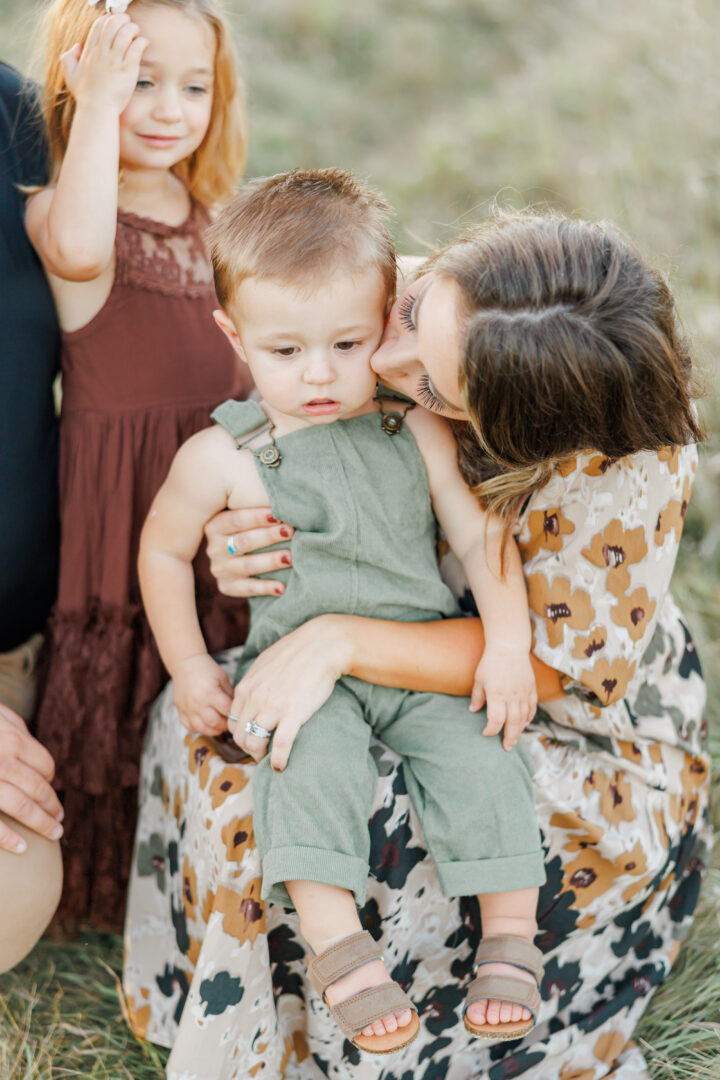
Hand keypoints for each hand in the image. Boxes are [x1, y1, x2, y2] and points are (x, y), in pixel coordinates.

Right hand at [0, 705, 63, 852]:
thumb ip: (12, 727)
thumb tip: (30, 743)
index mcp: (10, 739)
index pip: (44, 764)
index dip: (50, 778)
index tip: (50, 787)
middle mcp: (1, 760)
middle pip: (38, 787)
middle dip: (52, 805)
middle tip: (59, 817)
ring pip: (22, 806)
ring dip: (42, 823)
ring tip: (54, 833)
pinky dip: (8, 838)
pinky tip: (22, 848)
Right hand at [62, 13, 148, 112]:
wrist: (97, 110)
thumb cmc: (86, 96)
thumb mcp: (70, 75)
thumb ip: (68, 58)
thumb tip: (77, 46)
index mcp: (89, 52)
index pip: (99, 26)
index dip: (108, 19)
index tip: (115, 22)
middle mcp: (101, 53)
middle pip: (112, 24)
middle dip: (122, 19)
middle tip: (128, 23)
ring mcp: (115, 60)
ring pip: (125, 33)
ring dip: (133, 28)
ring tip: (137, 31)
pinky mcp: (127, 69)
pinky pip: (136, 47)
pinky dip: (141, 41)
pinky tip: (144, 42)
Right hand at [172, 654, 233, 734]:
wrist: (186, 664)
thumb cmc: (207, 669)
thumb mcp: (223, 679)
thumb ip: (229, 695)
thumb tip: (236, 710)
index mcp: (210, 693)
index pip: (226, 711)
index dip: (234, 714)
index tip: (238, 714)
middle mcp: (198, 703)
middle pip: (215, 723)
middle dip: (225, 725)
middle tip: (230, 722)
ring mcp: (187, 708)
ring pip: (202, 728)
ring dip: (213, 730)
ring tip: (219, 726)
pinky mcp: (180, 710)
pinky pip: (189, 726)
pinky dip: (199, 729)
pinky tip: (206, 725)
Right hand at [204, 507, 294, 597]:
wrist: (237, 556)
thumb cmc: (250, 527)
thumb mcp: (243, 514)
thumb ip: (254, 506)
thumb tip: (283, 499)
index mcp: (215, 525)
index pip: (236, 519)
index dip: (257, 517)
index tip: (278, 514)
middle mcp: (214, 548)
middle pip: (244, 541)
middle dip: (269, 536)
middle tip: (290, 531)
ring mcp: (220, 569)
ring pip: (248, 565)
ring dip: (271, 561)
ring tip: (290, 557)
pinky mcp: (227, 586)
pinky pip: (247, 588)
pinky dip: (265, 588)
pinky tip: (281, 588)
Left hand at [227, 616, 351, 769]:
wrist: (322, 646)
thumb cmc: (297, 652)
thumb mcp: (265, 663)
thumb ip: (254, 681)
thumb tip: (250, 692)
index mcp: (246, 687)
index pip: (233, 721)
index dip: (241, 734)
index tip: (252, 738)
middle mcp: (255, 698)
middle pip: (240, 735)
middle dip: (248, 748)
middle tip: (260, 752)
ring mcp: (273, 707)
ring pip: (255, 743)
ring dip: (260, 756)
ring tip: (269, 759)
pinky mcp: (293, 714)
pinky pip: (280, 746)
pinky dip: (278, 761)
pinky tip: (280, 766)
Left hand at [471, 644, 537, 749]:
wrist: (509, 646)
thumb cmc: (491, 662)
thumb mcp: (479, 679)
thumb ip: (477, 696)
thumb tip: (473, 710)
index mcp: (497, 695)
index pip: (496, 720)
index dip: (491, 730)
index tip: (486, 732)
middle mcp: (512, 696)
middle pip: (513, 723)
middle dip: (509, 738)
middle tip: (506, 747)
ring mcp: (523, 693)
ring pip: (524, 718)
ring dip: (519, 730)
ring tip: (514, 739)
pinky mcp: (531, 688)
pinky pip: (532, 707)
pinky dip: (529, 717)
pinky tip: (525, 723)